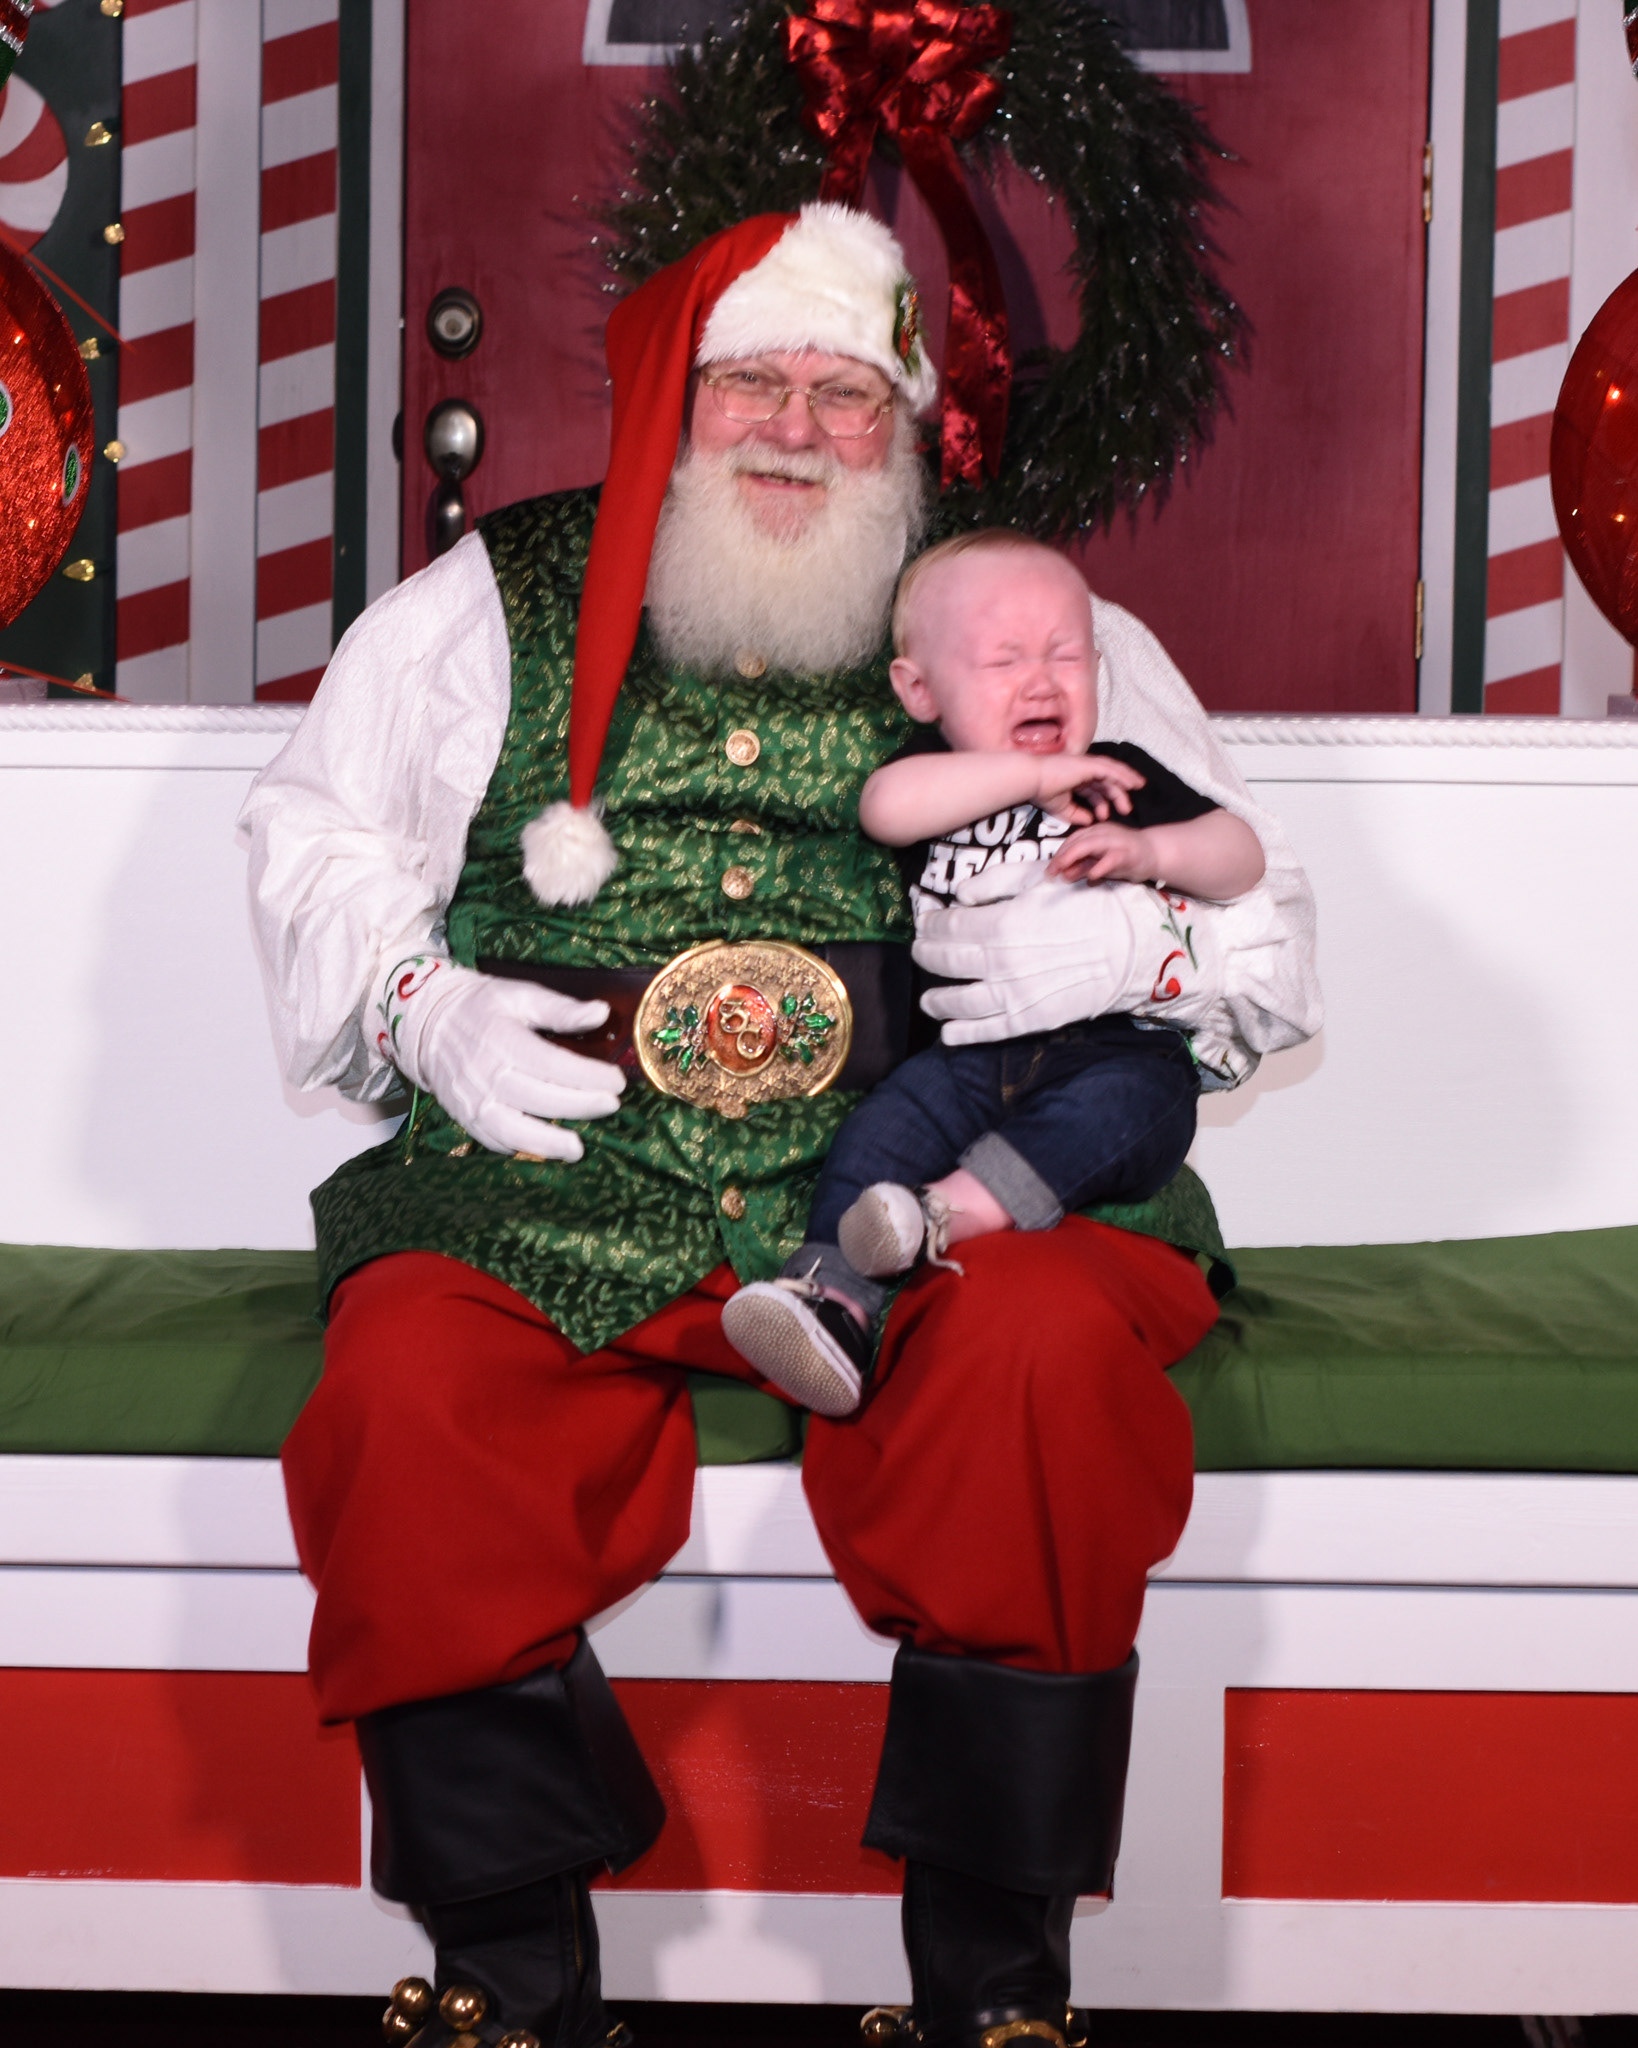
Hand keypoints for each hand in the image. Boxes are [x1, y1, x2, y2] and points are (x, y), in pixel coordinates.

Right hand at [377, 957, 623, 1159]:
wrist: (427, 1022)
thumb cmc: (480, 1006)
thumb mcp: (519, 995)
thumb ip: (560, 1008)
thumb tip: (601, 1013)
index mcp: (503, 1039)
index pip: (553, 1065)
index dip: (589, 1076)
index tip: (617, 1081)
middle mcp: (486, 1074)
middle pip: (541, 1099)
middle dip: (581, 1106)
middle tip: (612, 1106)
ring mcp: (472, 1100)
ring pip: (514, 1131)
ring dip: (548, 1143)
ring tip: (578, 1149)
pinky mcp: (464, 1117)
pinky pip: (492, 1140)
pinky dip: (520, 1148)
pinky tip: (544, 1148)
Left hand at [912, 863, 1154, 1044]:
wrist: (1134, 945)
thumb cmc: (1089, 902)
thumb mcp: (1040, 876)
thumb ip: (994, 882)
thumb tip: (960, 896)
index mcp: (998, 924)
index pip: (946, 927)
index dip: (930, 925)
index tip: (925, 923)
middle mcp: (999, 963)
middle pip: (945, 961)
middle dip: (927, 956)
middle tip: (920, 953)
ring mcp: (1013, 994)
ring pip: (959, 1001)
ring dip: (937, 1000)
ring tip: (928, 1000)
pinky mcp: (1030, 1019)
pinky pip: (987, 1030)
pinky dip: (962, 1034)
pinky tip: (947, 1035)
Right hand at [1034, 752, 1143, 824]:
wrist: (1032, 780)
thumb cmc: (1041, 791)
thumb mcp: (1061, 808)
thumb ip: (1076, 814)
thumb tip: (1090, 820)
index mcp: (1076, 779)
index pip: (1095, 788)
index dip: (1104, 800)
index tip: (1108, 814)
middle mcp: (1083, 770)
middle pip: (1106, 782)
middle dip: (1118, 794)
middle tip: (1127, 809)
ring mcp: (1087, 765)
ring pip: (1112, 771)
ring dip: (1126, 779)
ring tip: (1139, 787)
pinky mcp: (1089, 764)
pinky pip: (1111, 769)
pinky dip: (1122, 775)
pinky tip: (1132, 783)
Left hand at [1046, 821, 1159, 882]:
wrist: (1155, 853)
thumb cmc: (1125, 857)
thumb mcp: (1099, 862)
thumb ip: (1082, 866)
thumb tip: (1063, 875)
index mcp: (1096, 831)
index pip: (1073, 840)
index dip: (1059, 853)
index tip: (1050, 867)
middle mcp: (1103, 832)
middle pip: (1078, 842)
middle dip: (1062, 857)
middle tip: (1050, 872)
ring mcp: (1116, 841)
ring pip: (1090, 846)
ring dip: (1074, 859)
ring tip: (1062, 873)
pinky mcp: (1128, 853)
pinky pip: (1111, 859)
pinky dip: (1100, 867)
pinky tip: (1091, 876)